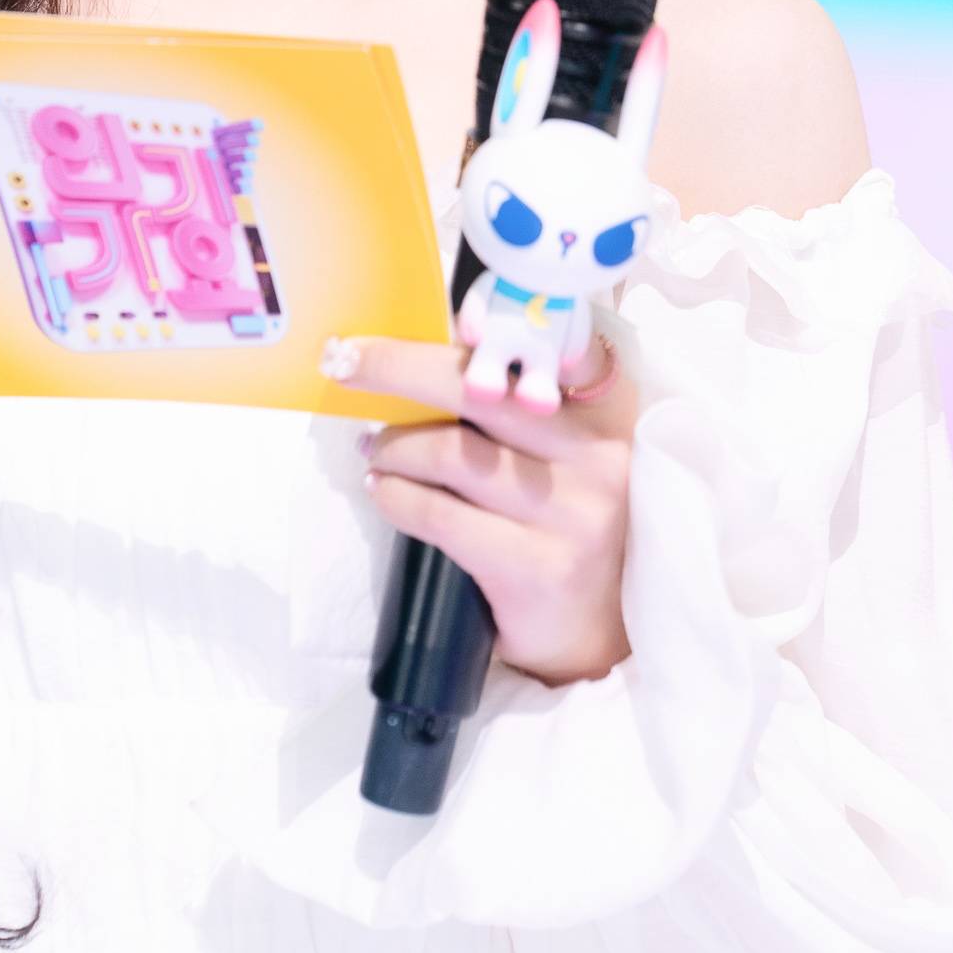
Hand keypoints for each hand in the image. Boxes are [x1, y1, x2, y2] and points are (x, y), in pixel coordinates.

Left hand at [326, 333, 634, 684]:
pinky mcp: (539, 567)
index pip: (561, 344)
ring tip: (373, 448)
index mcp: (604, 415)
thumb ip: (519, 407)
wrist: (598, 634)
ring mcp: (571, 514)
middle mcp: (597, 456)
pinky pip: (442, 517)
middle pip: (483, 389)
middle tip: (348, 361)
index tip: (447, 318)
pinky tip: (384, 491)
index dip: (503, 323)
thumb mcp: (561, 457)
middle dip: (401, 366)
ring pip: (454, 453)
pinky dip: (398, 497)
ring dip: (395, 445)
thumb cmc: (561, 526)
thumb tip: (420, 357)